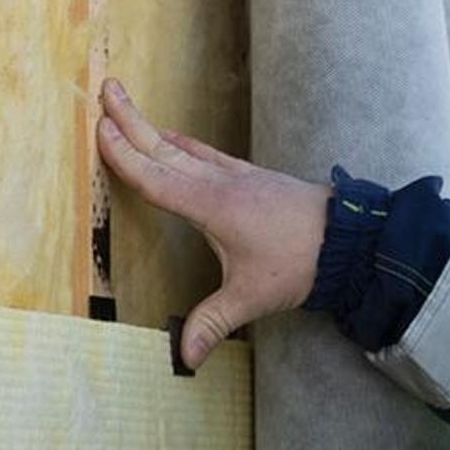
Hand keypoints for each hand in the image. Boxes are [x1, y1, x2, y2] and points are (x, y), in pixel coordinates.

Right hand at [96, 77, 330, 370]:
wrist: (350, 238)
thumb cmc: (300, 264)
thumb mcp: (251, 298)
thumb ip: (214, 323)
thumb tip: (185, 360)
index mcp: (212, 206)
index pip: (157, 178)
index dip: (125, 157)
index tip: (100, 130)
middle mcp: (221, 183)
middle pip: (165, 148)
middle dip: (132, 120)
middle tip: (106, 89)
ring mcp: (239, 177)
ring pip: (187, 147)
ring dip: (155, 129)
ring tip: (131, 110)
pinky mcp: (254, 179)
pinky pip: (210, 154)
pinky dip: (187, 144)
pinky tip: (181, 140)